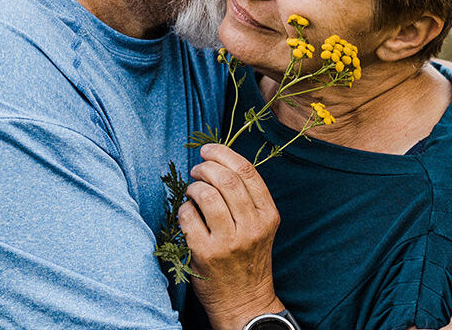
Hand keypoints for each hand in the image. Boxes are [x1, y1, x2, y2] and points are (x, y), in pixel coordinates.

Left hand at [178, 143, 284, 329]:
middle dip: (206, 167)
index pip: (247, 172)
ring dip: (193, 186)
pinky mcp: (206, 254)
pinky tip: (187, 213)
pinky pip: (188, 216)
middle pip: (226, 180)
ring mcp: (228, 242)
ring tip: (192, 190)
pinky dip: (183, 208)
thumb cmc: (248, 259)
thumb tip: (218, 162)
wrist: (244, 302)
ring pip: (207, 195)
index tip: (208, 150)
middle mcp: (251, 227)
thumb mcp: (261, 227)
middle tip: (196, 169)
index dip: (224, 153)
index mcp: (268, 216)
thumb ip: (247, 198)